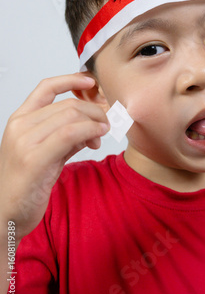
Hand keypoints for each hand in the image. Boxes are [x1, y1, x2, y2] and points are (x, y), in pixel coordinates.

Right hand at [0, 73, 109, 242]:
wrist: (5, 214)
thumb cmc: (25, 184)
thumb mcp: (46, 153)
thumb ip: (66, 136)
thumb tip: (93, 124)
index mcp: (19, 120)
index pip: (46, 88)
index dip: (71, 79)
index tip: (91, 81)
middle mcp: (20, 126)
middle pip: (67, 104)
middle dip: (94, 109)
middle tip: (107, 121)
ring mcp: (25, 142)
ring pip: (71, 116)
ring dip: (95, 121)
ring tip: (102, 134)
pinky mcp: (34, 159)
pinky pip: (69, 134)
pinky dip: (90, 131)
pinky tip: (98, 138)